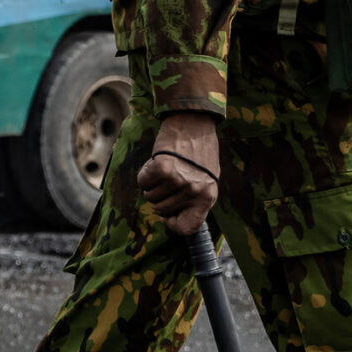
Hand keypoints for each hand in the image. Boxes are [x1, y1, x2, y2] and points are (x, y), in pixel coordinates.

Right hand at [137, 112, 220, 235]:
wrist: (194, 123)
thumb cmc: (200, 151)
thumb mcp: (206, 179)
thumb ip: (194, 199)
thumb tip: (172, 218)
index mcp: (207, 197)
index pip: (187, 228)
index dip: (173, 223)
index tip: (168, 215)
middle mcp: (194, 192)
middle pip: (162, 211)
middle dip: (159, 198)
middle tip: (166, 182)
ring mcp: (178, 181)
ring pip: (150, 196)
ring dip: (152, 185)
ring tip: (163, 170)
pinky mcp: (162, 169)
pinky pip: (143, 182)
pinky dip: (144, 174)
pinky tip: (154, 163)